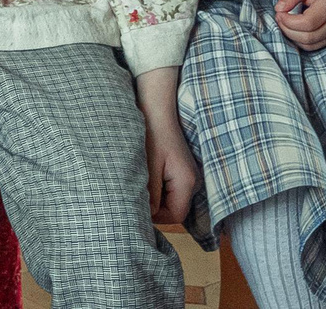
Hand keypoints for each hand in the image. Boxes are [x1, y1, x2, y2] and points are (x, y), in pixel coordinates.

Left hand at [136, 65, 196, 226]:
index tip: (136, 208)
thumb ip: (150, 194)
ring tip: (136, 185)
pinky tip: (143, 177)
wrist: (156, 108)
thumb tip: (147, 216)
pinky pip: (168, 188)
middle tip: (133, 198)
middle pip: (174, 209)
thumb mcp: (148, 167)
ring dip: (153, 197)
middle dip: (154, 208)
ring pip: (170, 199)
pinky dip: (155, 188)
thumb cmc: (151, 135)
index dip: (156, 218)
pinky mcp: (179, 169)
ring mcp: (186, 175)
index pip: (175, 215)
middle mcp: (191, 181)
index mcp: (187, 182)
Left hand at [274, 0, 325, 50]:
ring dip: (292, 36)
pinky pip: (313, 46)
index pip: (308, 23)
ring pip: (309, 45)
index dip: (289, 21)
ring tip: (286, 23)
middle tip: (280, 17)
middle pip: (308, 37)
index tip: (279, 12)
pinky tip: (295, 29)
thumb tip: (279, 9)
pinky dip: (300, 40)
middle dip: (288, 29)